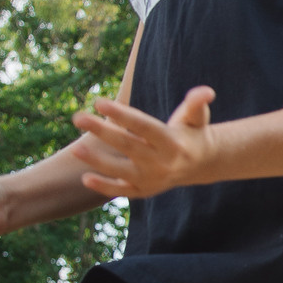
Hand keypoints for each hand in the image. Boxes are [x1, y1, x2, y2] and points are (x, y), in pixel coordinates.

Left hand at [72, 87, 217, 198]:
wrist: (200, 164)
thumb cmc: (191, 132)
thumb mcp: (196, 117)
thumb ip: (196, 103)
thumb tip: (206, 92)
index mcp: (173, 142)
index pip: (143, 126)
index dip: (122, 114)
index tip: (99, 102)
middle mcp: (162, 163)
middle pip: (128, 146)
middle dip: (102, 132)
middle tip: (78, 118)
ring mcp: (152, 179)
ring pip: (121, 170)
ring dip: (97, 161)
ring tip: (76, 150)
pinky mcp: (144, 190)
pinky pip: (122, 191)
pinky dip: (105, 187)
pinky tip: (85, 178)